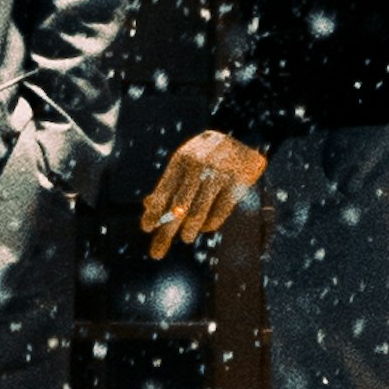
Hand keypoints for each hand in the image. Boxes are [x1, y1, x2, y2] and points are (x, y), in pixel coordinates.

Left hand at [139, 127, 267, 260]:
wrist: (243, 136)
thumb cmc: (207, 154)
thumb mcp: (186, 161)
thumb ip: (170, 182)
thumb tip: (148, 206)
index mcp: (181, 160)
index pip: (163, 192)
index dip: (154, 213)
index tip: (146, 228)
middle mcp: (198, 166)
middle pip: (178, 208)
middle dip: (166, 232)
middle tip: (157, 252)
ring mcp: (218, 174)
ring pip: (198, 212)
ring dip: (189, 230)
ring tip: (185, 238)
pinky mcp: (236, 182)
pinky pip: (220, 211)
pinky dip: (210, 223)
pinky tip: (205, 227)